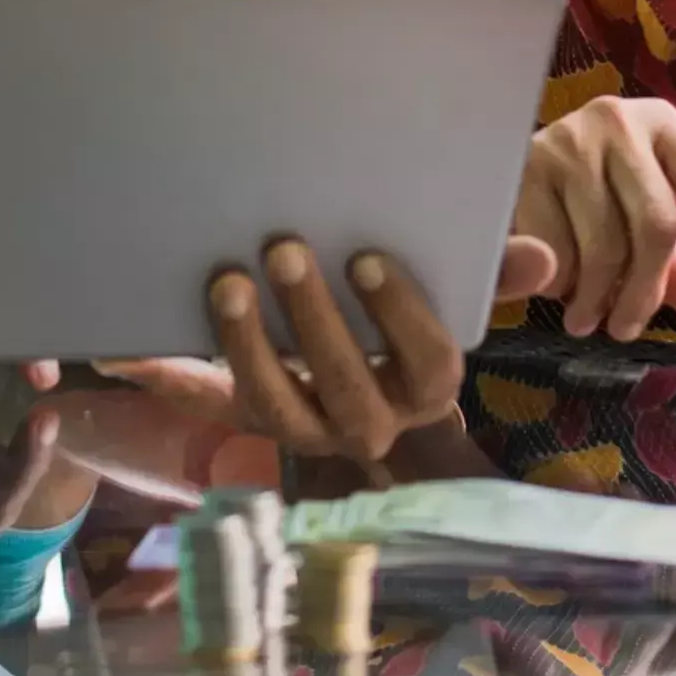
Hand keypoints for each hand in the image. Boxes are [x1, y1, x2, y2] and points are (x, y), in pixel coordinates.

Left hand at [99, 237, 462, 464]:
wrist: (366, 384)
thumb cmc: (408, 322)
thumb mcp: (453, 295)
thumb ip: (492, 273)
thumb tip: (540, 257)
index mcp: (426, 389)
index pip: (426, 363)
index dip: (398, 316)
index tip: (368, 258)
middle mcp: (369, 423)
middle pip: (344, 386)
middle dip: (313, 322)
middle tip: (284, 248)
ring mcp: (305, 427)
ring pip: (276, 406)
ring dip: (248, 347)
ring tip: (227, 281)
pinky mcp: (250, 415)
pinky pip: (211, 404)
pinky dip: (171, 372)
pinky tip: (135, 338)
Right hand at [500, 96, 675, 340]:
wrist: (511, 173)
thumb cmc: (593, 200)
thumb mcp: (645, 230)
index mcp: (665, 126)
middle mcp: (620, 121)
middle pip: (657, 223)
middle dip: (644, 291)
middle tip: (625, 330)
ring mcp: (570, 140)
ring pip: (604, 243)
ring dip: (596, 297)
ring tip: (586, 319)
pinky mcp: (527, 166)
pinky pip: (556, 248)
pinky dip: (559, 282)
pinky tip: (556, 283)